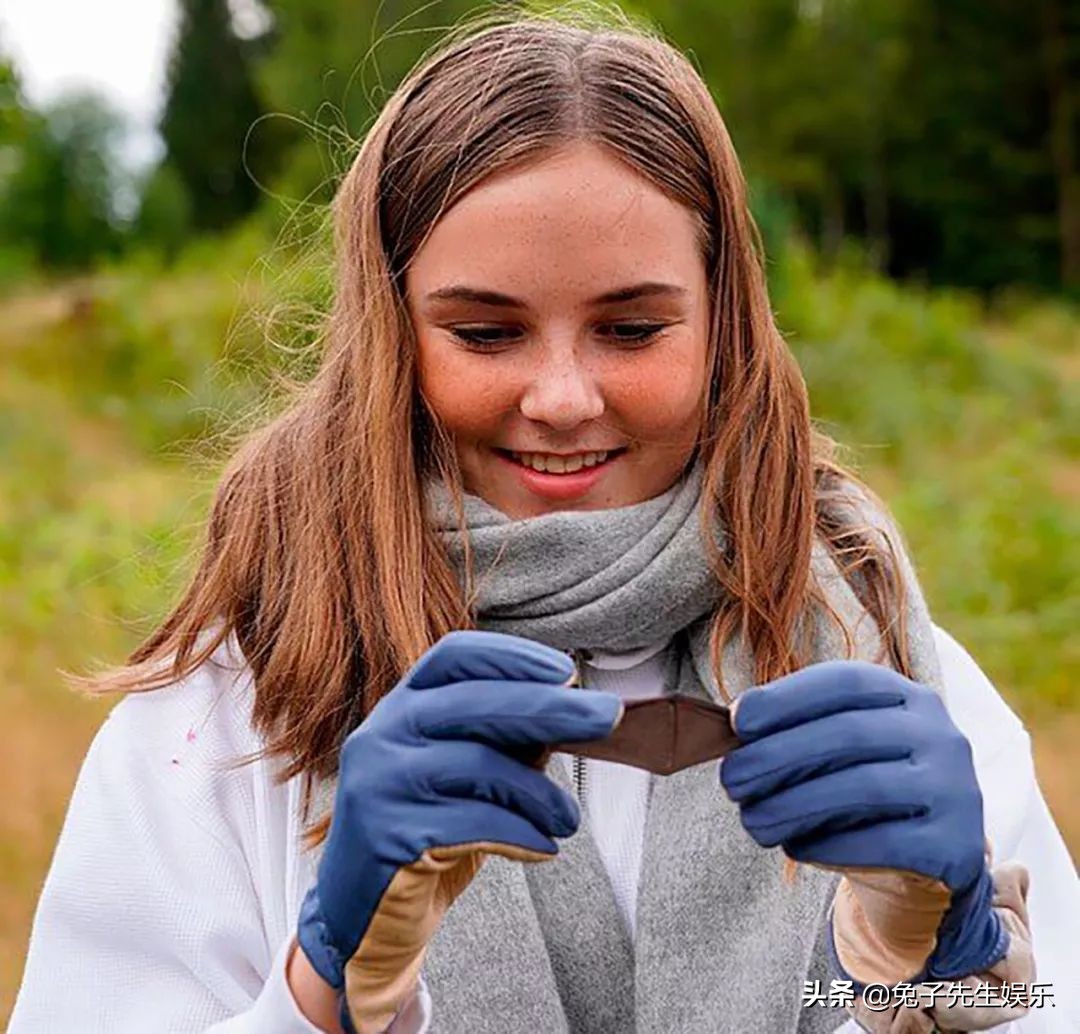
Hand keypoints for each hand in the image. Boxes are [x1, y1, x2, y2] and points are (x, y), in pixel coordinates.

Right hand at [296, 630, 623, 1033]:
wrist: (366, 917)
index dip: (513, 656)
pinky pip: (472, 822)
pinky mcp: (387, 833)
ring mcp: (378, 782)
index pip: (455, 655)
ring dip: (539, 792)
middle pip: (476, 702)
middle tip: (607, 717)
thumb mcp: (466, 774)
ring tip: (568, 818)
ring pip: (478, 764)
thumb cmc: (429, 831)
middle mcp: (381, 733)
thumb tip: (575, 709)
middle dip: (551, 707)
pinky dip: (520, 833)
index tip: (568, 671)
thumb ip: (505, 738)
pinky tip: (542, 847)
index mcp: (401, 706)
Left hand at [719, 660, 1007, 983]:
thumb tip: (734, 724)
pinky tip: (796, 847)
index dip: (787, 697)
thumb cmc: (859, 794)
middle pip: (849, 734)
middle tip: (731, 781)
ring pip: (865, 787)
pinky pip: (885, 841)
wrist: (925, 866)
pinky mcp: (957, 844)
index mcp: (906, 697)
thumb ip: (794, 732)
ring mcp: (956, 788)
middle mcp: (940, 734)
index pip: (845, 682)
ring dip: (795, 804)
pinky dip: (830, 844)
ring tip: (753, 821)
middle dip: (778, 756)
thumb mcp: (832, 752)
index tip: (737, 721)